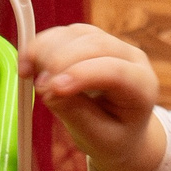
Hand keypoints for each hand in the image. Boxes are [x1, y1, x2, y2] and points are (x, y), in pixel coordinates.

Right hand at [24, 24, 166, 170]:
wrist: (121, 130)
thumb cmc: (113, 137)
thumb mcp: (98, 138)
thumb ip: (77, 114)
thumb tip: (49, 90)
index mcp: (142, 86)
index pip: (115, 71)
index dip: (82, 74)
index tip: (51, 90)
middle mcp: (131, 57)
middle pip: (95, 45)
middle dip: (61, 61)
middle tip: (38, 87)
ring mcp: (111, 43)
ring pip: (78, 34)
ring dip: (48, 50)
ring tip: (30, 76)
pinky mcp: (90, 39)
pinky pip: (65, 33)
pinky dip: (43, 44)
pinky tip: (28, 63)